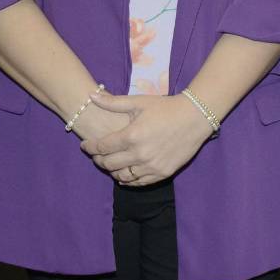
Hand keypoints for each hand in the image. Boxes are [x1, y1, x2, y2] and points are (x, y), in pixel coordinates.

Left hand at [79, 93, 213, 185]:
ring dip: (112, 172)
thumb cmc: (166, 107)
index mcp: (131, 136)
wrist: (195, 117)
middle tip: (95, 154)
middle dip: (98, 159)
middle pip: (109, 164)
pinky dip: (128, 180)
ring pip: (122, 177)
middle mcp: (139, 154)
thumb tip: (91, 96)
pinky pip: (139, 183)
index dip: (90, 147)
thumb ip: (113, 102)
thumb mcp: (139, 102)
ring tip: (109, 164)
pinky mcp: (162, 173)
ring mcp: (151, 166)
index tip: (85, 145)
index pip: (102, 147)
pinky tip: (124, 174)